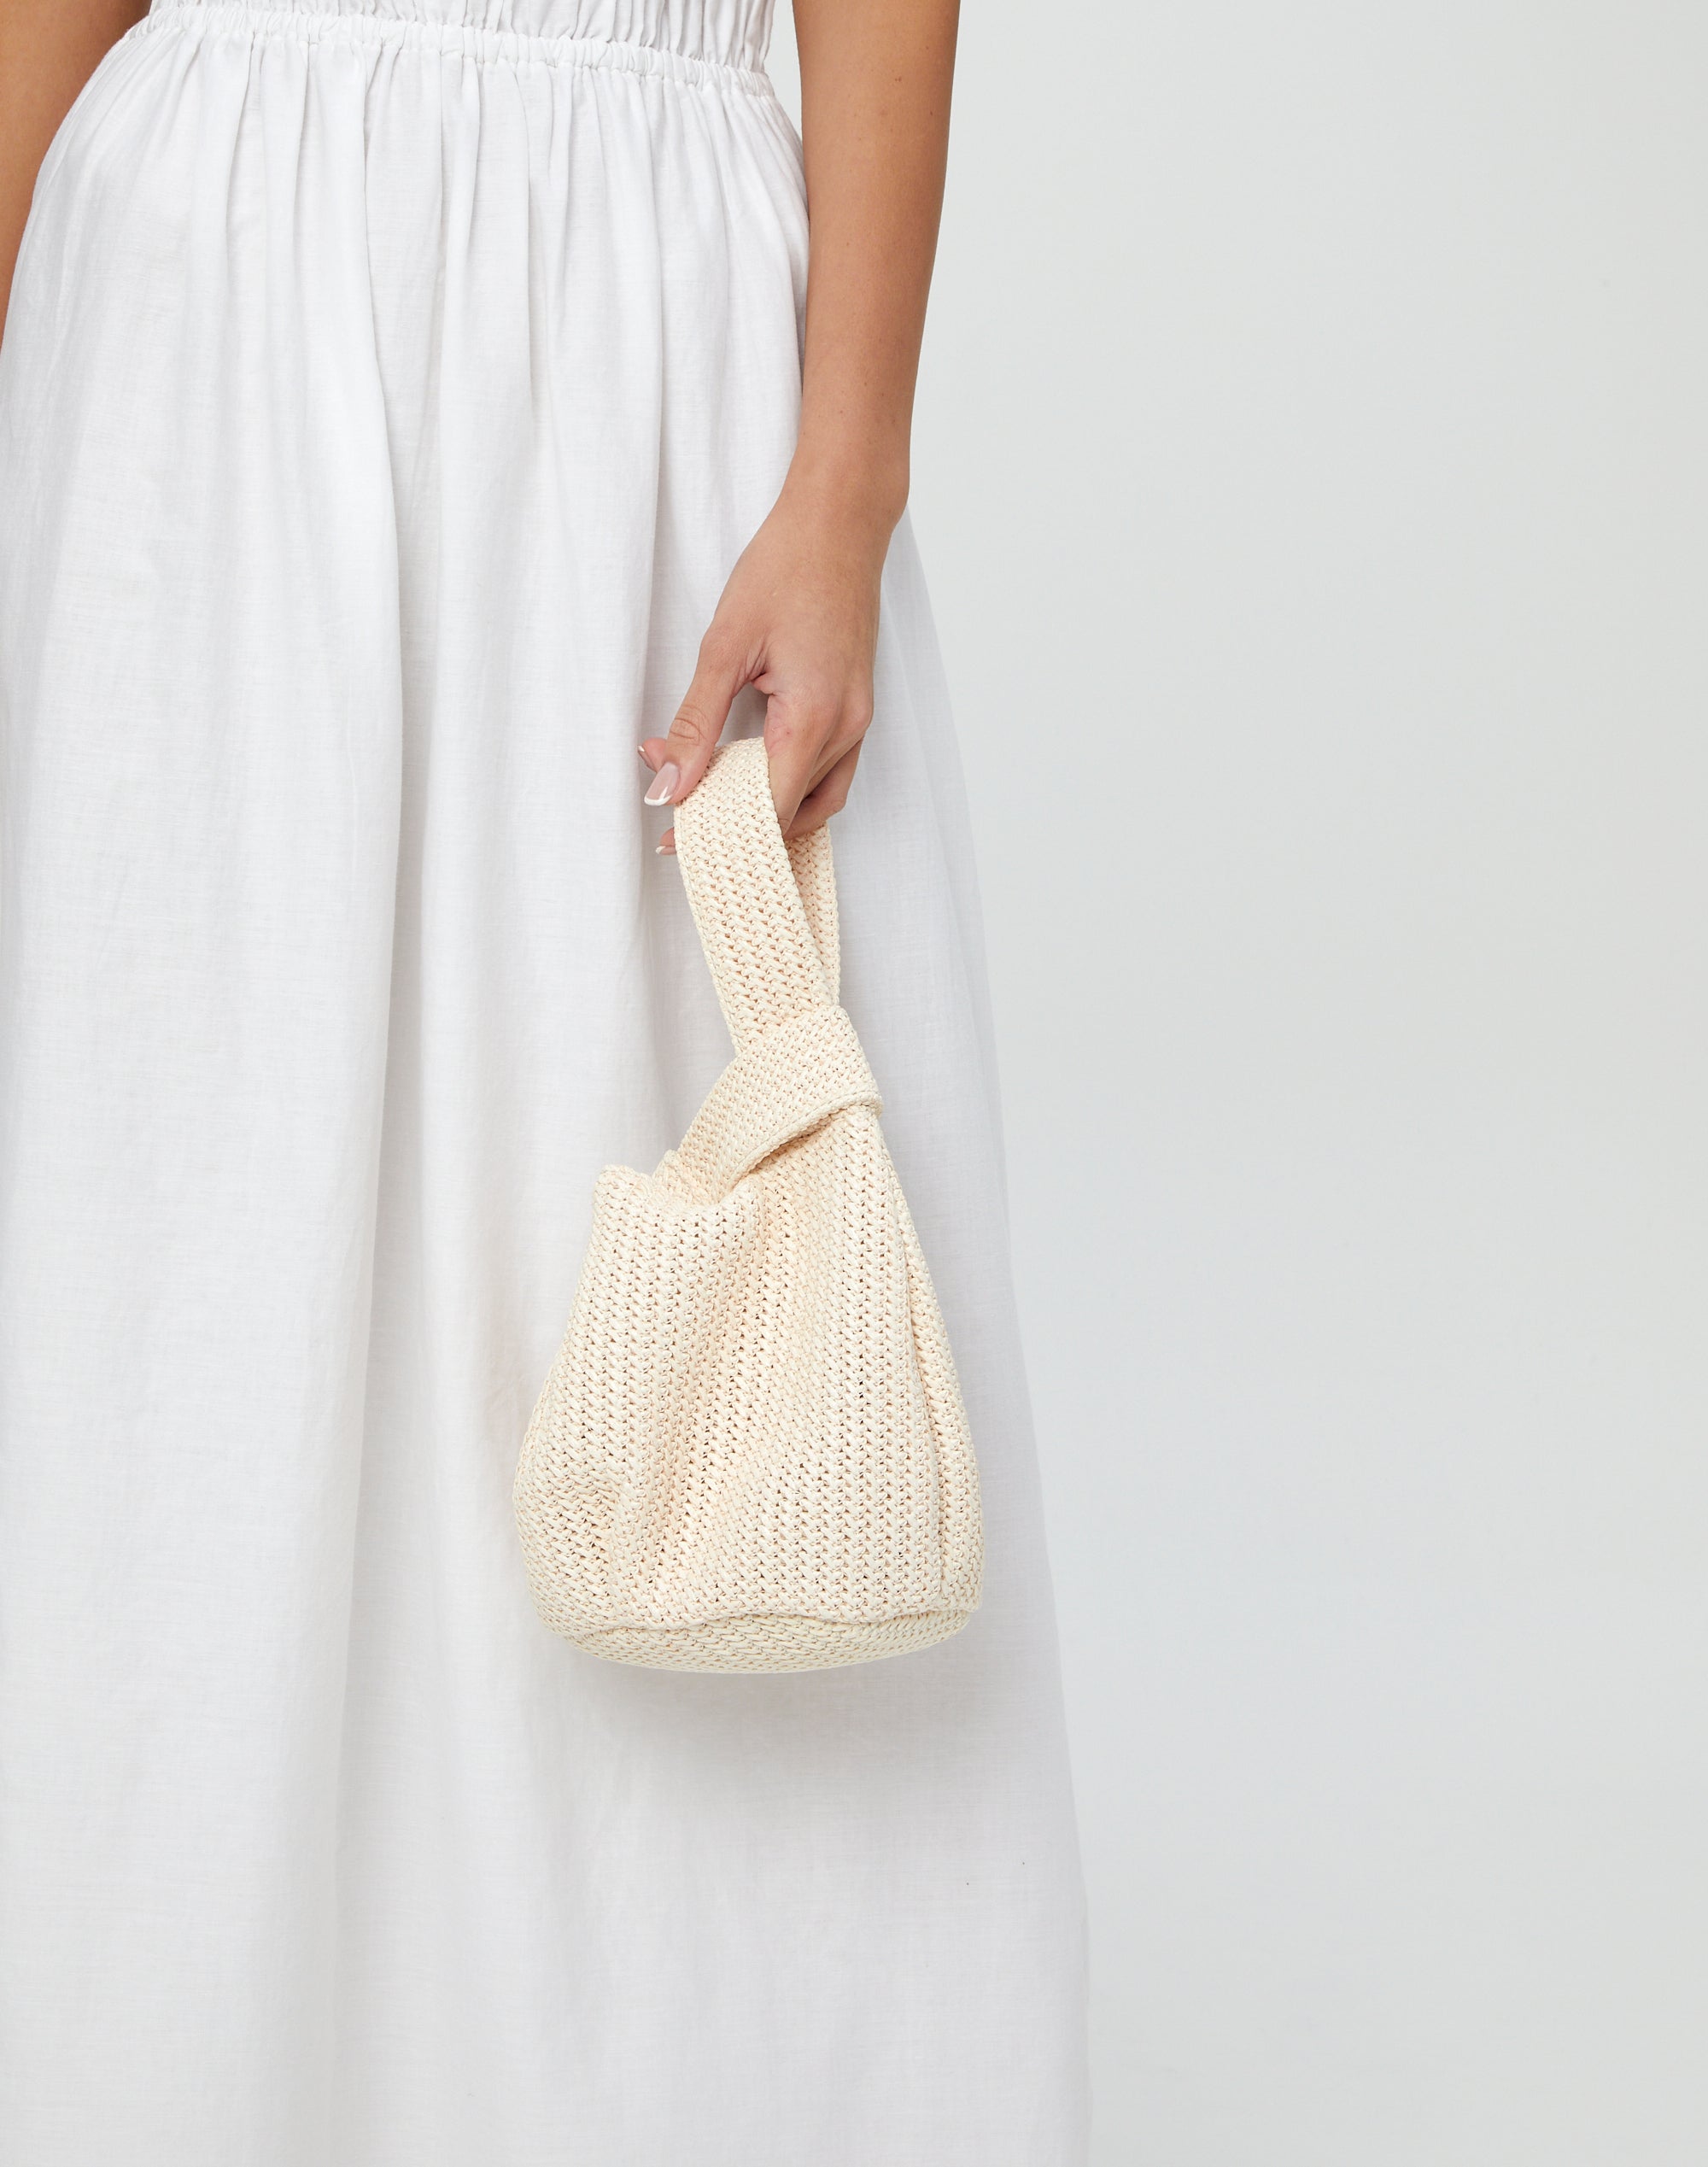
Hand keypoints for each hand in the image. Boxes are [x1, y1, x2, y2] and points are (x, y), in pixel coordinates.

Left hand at [639, 474, 892, 853]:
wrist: (841, 523)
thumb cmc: (788, 567)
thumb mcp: (725, 646)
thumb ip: (695, 723)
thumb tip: (668, 784)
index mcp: (815, 718)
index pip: (764, 810)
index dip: (715, 832)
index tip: (670, 841)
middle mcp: (847, 730)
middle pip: (787, 814)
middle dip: (729, 821)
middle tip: (674, 809)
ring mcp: (858, 723)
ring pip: (812, 803)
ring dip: (763, 815)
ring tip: (709, 802)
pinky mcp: (857, 711)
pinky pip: (828, 777)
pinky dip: (789, 793)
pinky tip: (752, 783)